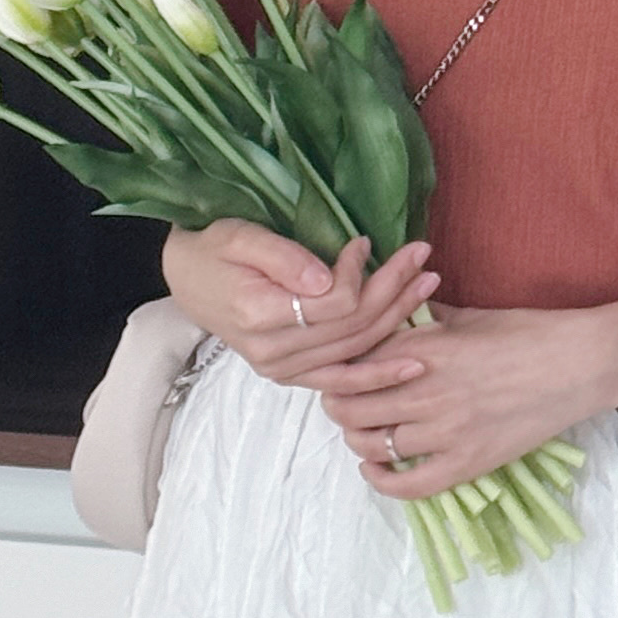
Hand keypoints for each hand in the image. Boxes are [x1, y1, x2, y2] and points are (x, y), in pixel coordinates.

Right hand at [159, 219, 438, 397]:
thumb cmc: (214, 249)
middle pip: (352, 327)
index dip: (359, 274)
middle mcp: (273, 353)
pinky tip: (412, 364)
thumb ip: (283, 257)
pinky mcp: (292, 375)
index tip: (365, 242)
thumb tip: (329, 279)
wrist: (188, 278)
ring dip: (397, 320)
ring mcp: (282, 370)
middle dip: (394, 290)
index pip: (334, 304)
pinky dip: (378, 374)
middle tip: (424, 258)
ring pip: (356, 351)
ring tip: (429, 287)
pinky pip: (342, 381)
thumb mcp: (240, 237)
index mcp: (260, 316)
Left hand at [319, 297, 617, 498]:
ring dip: (357, 438)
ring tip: (362, 429)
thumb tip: (394, 317)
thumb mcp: (470, 315)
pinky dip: (381, 480)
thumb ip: (426, 320)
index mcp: (425, 347)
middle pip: (351, 406)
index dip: (337, 368)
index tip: (337, 369)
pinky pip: (408, 485)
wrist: (582, 363)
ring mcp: (446, 432)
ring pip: (372, 444)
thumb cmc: (529, 331)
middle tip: (343, 401)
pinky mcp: (468, 463)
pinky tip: (376, 467)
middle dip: (338, 403)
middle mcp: (427, 390)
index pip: (354, 363)